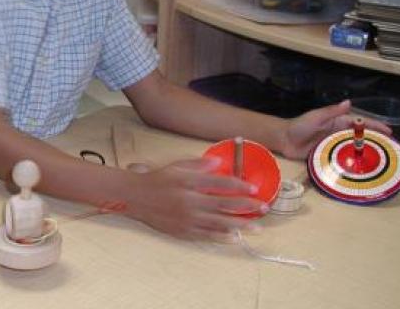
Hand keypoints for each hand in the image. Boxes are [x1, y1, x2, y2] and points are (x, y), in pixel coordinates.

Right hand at [124, 157, 268, 239]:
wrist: (135, 197)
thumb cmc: (157, 180)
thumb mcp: (176, 166)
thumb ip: (198, 164)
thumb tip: (218, 162)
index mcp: (189, 182)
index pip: (220, 184)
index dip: (240, 185)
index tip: (254, 188)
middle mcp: (189, 202)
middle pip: (224, 205)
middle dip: (246, 207)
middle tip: (264, 208)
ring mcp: (186, 219)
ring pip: (218, 223)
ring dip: (239, 225)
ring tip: (256, 227)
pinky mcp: (182, 231)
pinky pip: (205, 236)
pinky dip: (221, 237)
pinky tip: (234, 237)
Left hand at [278, 100, 391, 159]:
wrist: (283, 139)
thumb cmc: (299, 125)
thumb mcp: (316, 116)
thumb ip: (332, 112)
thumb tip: (349, 102)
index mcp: (337, 122)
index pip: (360, 123)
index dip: (374, 126)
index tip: (389, 131)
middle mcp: (338, 133)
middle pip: (360, 137)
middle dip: (374, 141)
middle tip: (390, 149)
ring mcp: (333, 145)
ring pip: (353, 149)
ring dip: (364, 153)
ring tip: (380, 161)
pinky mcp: (327, 156)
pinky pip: (342, 159)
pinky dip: (351, 163)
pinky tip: (361, 170)